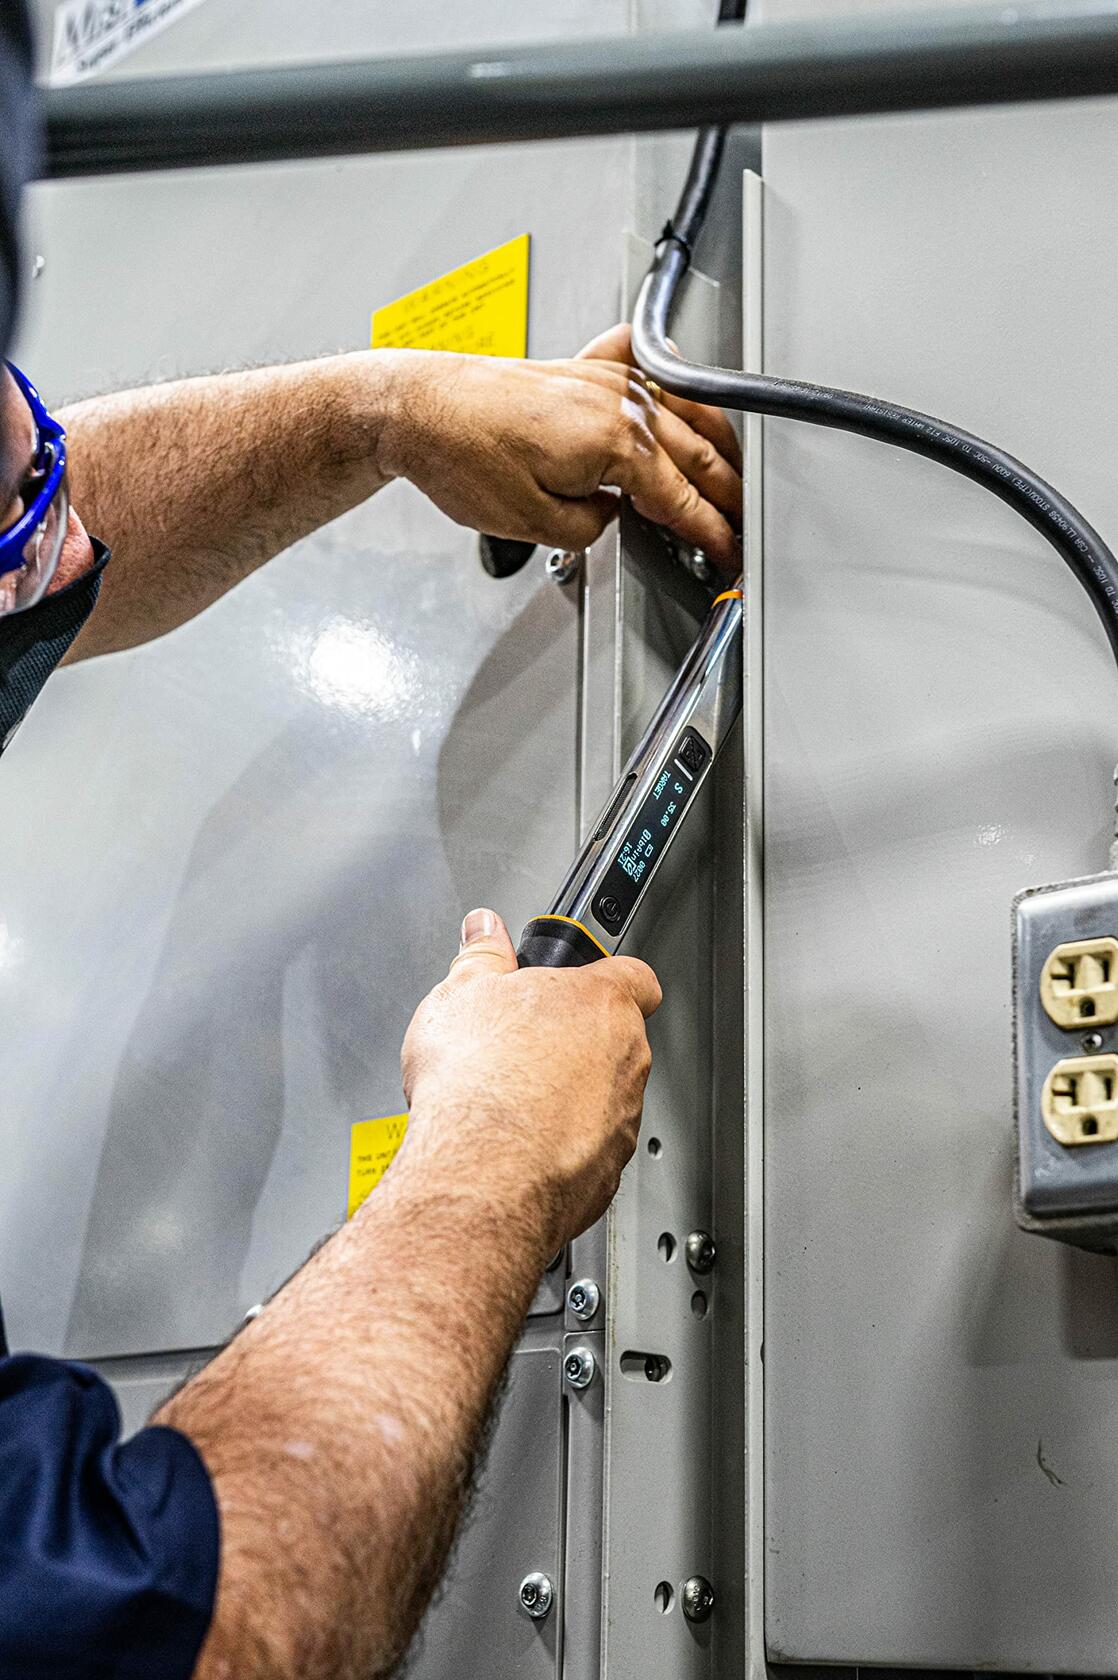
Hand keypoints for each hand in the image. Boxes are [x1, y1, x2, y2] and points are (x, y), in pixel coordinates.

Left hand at [378, 325, 741, 571]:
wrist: (418, 408)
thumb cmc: (461, 456)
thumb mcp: (534, 524)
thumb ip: (591, 528)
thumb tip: (613, 517)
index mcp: (617, 444)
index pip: (683, 500)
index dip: (713, 535)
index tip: (730, 554)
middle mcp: (620, 403)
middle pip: (696, 455)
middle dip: (727, 495)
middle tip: (741, 524)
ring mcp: (604, 379)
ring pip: (684, 410)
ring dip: (715, 442)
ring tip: (730, 471)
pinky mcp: (580, 368)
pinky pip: (641, 364)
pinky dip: (668, 375)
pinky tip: (676, 379)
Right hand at [400, 909, 661, 1253]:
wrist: (480, 1173)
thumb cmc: (479, 1084)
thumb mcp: (462, 994)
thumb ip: (482, 957)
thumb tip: (485, 933)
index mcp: (601, 1002)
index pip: (633, 975)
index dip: (605, 977)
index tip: (575, 983)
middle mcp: (626, 1059)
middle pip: (615, 1039)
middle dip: (574, 1042)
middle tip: (522, 1044)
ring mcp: (622, 1119)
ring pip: (604, 1098)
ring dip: (568, 1098)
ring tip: (510, 1100)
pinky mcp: (606, 1173)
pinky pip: (589, 1150)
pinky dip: (560, 1147)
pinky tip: (515, 1145)